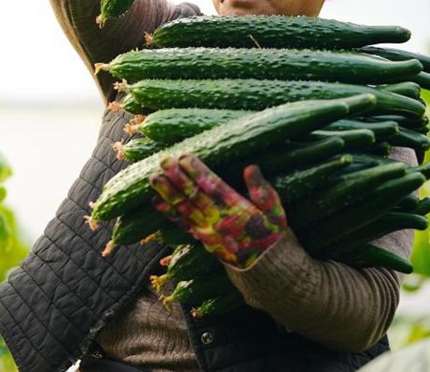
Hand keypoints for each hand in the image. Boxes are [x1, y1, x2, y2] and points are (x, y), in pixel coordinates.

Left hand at [149, 153, 287, 267]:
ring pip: (184, 209)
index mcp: (238, 210)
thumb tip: (251, 167)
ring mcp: (209, 232)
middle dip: (177, 177)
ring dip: (167, 192)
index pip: (213, 187)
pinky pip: (183, 224)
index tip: (184, 156)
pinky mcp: (203, 240)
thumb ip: (263, 190)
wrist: (267, 272)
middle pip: (194, 196)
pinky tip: (156, 201)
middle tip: (163, 160)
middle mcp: (219, 220)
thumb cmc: (273, 237)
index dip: (197, 171)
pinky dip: (169, 212)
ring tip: (153, 178)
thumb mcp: (276, 213)